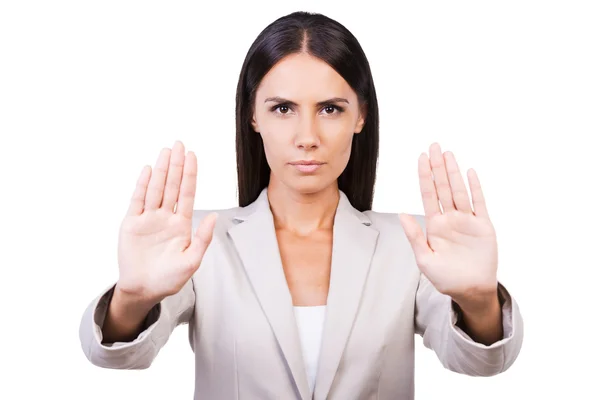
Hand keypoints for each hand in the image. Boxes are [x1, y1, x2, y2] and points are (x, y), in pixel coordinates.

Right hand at [116, 141, 217, 303]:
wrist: (143, 290)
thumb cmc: (169, 279)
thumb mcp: (191, 261)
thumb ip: (202, 238)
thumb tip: (213, 216)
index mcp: (181, 224)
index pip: (187, 193)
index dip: (190, 175)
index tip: (192, 156)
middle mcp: (165, 217)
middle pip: (171, 185)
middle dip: (176, 165)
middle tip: (179, 144)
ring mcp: (148, 219)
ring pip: (155, 189)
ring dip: (161, 170)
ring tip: (166, 151)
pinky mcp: (132, 224)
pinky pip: (137, 200)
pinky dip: (142, 185)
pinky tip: (148, 170)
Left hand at [399, 143, 498, 310]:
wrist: (470, 291)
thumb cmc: (446, 278)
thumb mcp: (425, 259)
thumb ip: (414, 236)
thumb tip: (402, 214)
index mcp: (435, 225)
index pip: (428, 195)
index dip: (424, 176)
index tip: (420, 158)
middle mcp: (450, 219)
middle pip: (443, 187)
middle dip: (438, 167)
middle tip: (434, 146)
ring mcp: (467, 221)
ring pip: (459, 191)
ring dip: (454, 172)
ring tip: (448, 154)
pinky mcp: (483, 226)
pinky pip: (479, 203)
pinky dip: (475, 187)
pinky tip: (470, 172)